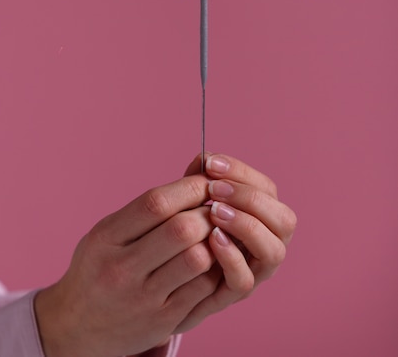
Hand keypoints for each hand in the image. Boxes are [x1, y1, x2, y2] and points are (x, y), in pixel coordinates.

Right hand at [34, 172, 219, 356]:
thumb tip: (200, 169)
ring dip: (216, 240)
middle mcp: (121, 268)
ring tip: (217, 233)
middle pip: (180, 229)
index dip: (190, 188)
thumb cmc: (101, 266)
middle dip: (208, 213)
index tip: (206, 183)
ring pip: (197, 259)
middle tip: (218, 209)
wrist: (78, 327)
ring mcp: (143, 298)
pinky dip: (218, 268)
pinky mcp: (163, 321)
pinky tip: (215, 259)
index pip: (155, 203)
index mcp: (106, 237)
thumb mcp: (109, 232)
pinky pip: (203, 288)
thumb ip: (149, 206)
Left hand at [175, 153, 296, 332]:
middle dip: (249, 199)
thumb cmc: (189, 226)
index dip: (241, 172)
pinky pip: (245, 280)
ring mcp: (257, 270)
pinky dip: (231, 257)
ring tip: (214, 213)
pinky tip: (212, 239)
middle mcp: (270, 241)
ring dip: (246, 226)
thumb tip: (204, 158)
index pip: (267, 188)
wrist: (168, 270)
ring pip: (274, 251)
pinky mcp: (236, 292)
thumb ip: (200, 177)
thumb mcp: (193, 197)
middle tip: (214, 190)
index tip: (211, 163)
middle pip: (284, 219)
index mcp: (264, 213)